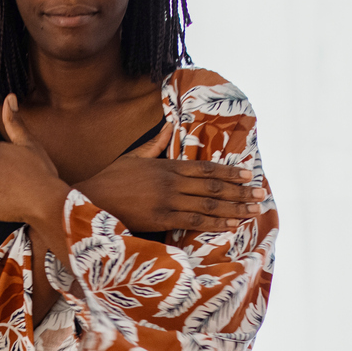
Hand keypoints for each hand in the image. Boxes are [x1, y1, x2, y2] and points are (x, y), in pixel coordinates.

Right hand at [74, 122, 265, 233]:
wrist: (91, 200)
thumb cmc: (111, 180)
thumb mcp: (134, 156)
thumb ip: (156, 143)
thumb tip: (170, 126)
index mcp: (167, 166)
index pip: (206, 168)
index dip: (230, 172)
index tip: (249, 174)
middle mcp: (171, 182)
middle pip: (213, 186)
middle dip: (239, 191)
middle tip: (260, 194)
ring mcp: (167, 201)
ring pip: (208, 204)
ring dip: (234, 208)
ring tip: (253, 210)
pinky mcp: (161, 219)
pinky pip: (194, 221)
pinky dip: (215, 222)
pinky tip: (231, 224)